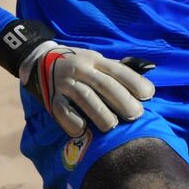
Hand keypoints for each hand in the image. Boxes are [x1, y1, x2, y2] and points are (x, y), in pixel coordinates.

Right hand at [20, 43, 155, 136]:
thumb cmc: (78, 64)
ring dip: (101, 113)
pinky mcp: (51, 98)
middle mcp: (81, 69)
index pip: (118, 70)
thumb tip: (146, 79)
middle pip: (105, 85)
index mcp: (95, 59)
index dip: (135, 82)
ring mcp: (65, 83)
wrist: (40, 61)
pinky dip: (73, 121)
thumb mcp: (95, 59)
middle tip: (135, 115)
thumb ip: (116, 69)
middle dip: (122, 101)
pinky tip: (83, 128)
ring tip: (112, 125)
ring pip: (85, 98)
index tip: (149, 95)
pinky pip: (62, 111)